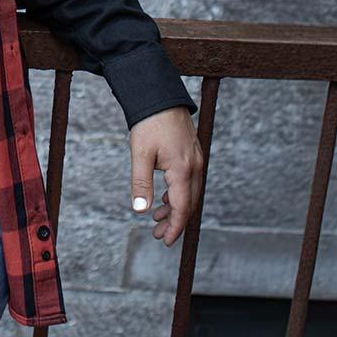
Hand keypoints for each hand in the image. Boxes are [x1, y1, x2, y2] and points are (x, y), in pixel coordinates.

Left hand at [128, 106, 202, 246]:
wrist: (160, 96)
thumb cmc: (149, 123)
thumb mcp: (140, 154)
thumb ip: (141, 183)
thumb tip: (140, 210)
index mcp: (183, 169)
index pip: (182, 207)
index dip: (174, 227)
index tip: (165, 240)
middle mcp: (195, 166)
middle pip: (188, 203)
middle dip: (174, 221)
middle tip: (157, 234)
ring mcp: (196, 159)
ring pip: (189, 192)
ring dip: (174, 208)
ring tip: (156, 218)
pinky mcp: (192, 153)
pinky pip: (189, 181)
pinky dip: (177, 193)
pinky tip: (164, 198)